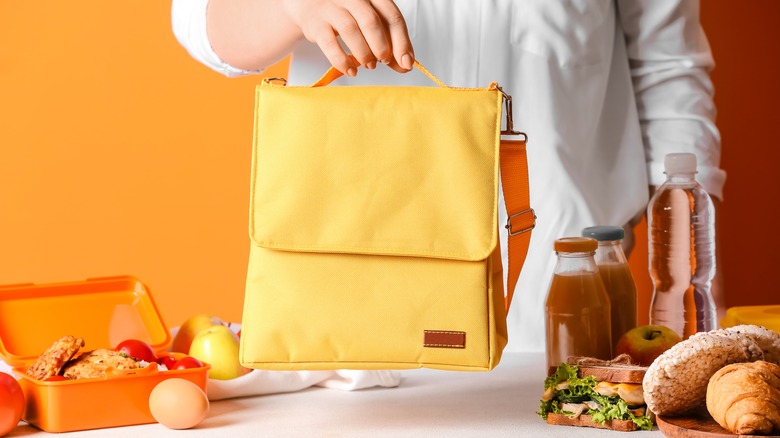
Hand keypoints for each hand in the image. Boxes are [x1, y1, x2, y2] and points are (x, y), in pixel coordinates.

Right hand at [283, 0, 414, 75]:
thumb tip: (404, 65)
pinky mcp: (315, 23)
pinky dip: (342, 61)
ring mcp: (332, 7)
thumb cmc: (346, 14)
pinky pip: (330, 44)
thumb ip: (388, 42)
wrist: (309, 5)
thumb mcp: (370, 23)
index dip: (401, 42)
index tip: (406, 62)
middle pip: (371, 22)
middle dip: (381, 47)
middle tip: (383, 61)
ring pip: (351, 31)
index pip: (392, 16)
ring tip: (369, 64)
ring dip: (364, 53)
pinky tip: (350, 70)